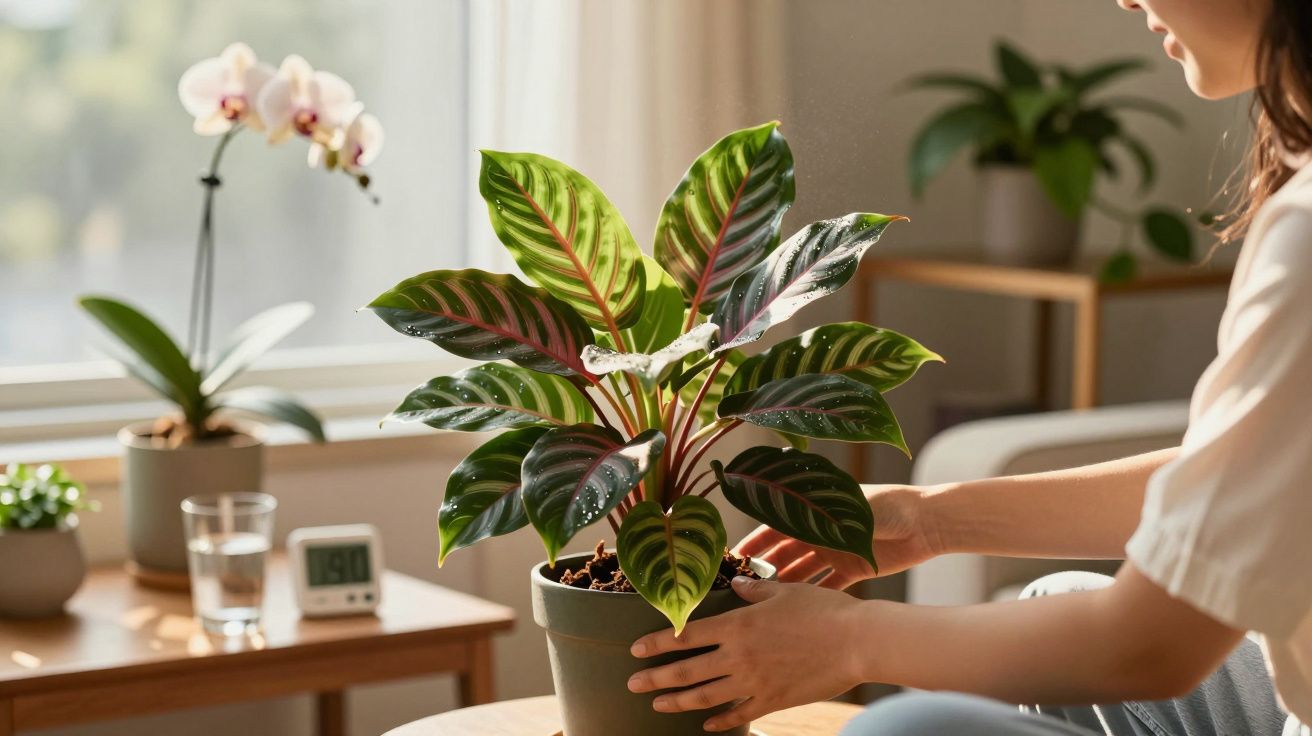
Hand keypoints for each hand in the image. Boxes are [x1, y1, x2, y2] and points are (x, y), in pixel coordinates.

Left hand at [627, 576, 867, 731]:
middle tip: (632, 684)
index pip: (686, 634)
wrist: (857, 642)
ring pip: (705, 696)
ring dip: (677, 701)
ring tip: (657, 705)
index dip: (657, 642)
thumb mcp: (784, 591)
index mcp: (737, 624)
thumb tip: (733, 582)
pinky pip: (738, 715)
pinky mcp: (772, 701)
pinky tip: (706, 725)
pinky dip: (719, 721)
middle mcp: (738, 656)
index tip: (636, 649)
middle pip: (686, 670)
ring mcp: (754, 682)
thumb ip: (753, 589)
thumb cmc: (823, 610)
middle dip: (654, 678)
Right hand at [734, 484, 942, 588]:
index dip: (753, 543)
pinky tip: (796, 613)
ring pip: (803, 573)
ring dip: (786, 587)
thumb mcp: (842, 509)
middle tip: (743, 590)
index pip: (774, 526)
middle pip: (784, 553)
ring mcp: (836, 551)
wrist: (925, 522)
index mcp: (813, 509)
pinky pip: (827, 586)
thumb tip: (775, 529)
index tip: (734, 559)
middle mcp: (820, 531)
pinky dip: (813, 597)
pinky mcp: (853, 569)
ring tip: (765, 606)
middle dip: (765, 570)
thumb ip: (810, 520)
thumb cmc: (885, 505)